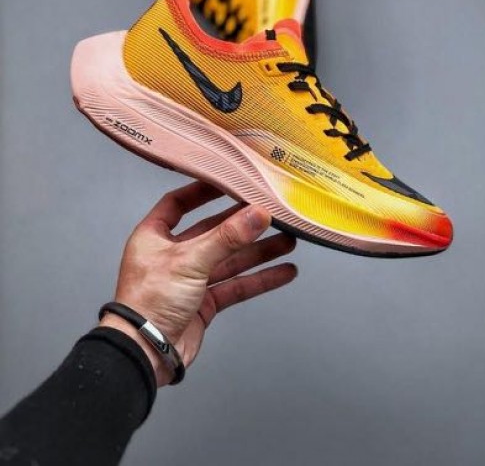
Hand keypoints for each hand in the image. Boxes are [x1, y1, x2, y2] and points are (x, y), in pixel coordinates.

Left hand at [100, 181, 296, 384]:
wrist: (145, 354)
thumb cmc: (149, 302)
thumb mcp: (189, 260)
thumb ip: (227, 237)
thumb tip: (257, 214)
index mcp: (154, 236)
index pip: (179, 203)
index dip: (203, 191)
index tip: (229, 182)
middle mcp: (172, 255)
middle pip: (213, 232)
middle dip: (243, 225)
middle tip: (272, 214)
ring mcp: (189, 280)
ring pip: (229, 260)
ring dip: (258, 252)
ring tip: (288, 241)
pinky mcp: (203, 303)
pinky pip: (236, 285)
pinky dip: (259, 279)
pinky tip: (283, 272)